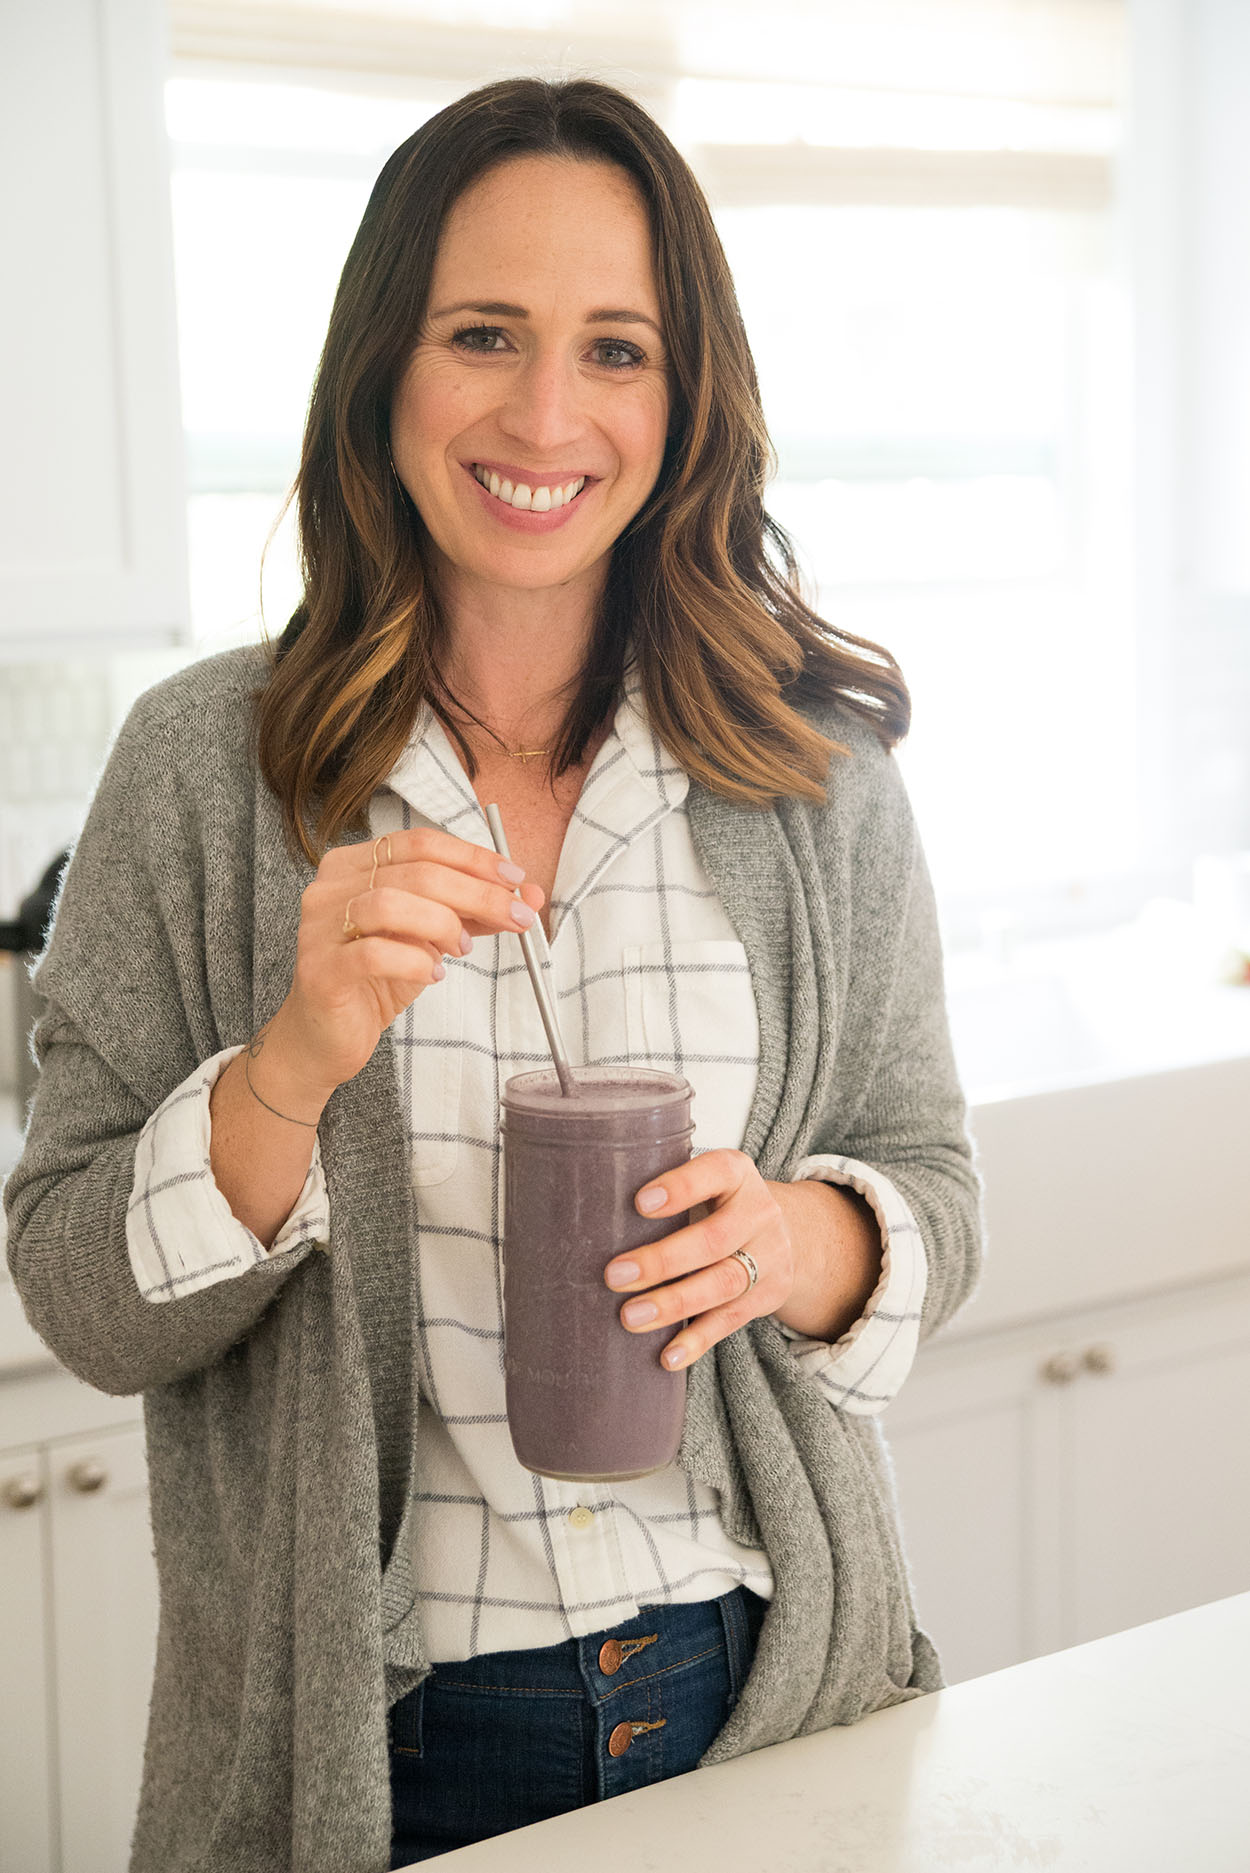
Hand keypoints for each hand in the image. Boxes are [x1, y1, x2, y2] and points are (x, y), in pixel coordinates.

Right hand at [267, 826, 545, 1098]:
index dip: (473, 857)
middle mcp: (331, 888)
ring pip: (390, 903)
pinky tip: (432, 973)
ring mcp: (320, 928)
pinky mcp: (321, 969)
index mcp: (354, 864)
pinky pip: (373, 953)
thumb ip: (474, 912)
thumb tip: (529, 895)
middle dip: (477, 893)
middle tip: (516, 916)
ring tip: (460, 950)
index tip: (515, 878)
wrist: (328, 1036)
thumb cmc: (377, 978)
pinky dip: (414, 960)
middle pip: (415, 871)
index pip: (420, 843)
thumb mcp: (431, 936)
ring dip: (442, 924)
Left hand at [603, 1149, 796, 1370]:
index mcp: (737, 1174)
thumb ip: (666, 1190)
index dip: (679, 1188)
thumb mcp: (706, 1183)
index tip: (638, 1203)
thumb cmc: (720, 1204)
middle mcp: (759, 1213)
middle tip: (614, 1276)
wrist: (790, 1234)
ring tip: (631, 1317)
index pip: (714, 1174)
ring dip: (674, 1304)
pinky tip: (667, 1356)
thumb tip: (591, 1209)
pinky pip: (730, 1321)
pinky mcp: (765, 1296)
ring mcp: (768, 1258)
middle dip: (662, 1261)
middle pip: (714, 1240)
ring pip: (723, 1284)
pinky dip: (697, 1341)